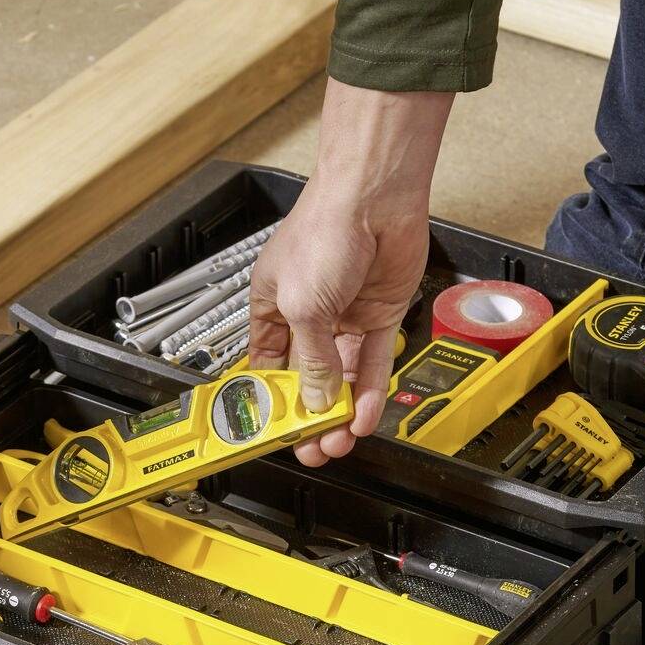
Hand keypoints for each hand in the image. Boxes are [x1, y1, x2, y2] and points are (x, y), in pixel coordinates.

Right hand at [246, 78, 452, 465]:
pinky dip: (368, 393)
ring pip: (341, 377)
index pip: (266, 367)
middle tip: (312, 448)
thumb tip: (314, 400)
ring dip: (340, 412)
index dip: (270, 402)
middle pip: (306, 379)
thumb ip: (311, 360)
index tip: (275, 433)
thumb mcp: (303, 307)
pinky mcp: (378, 316)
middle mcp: (307, 314)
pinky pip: (372, 365)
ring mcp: (344, 317)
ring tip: (338, 441)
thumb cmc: (325, 229)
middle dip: (309, 416)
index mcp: (270, 306)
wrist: (375, 196)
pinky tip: (362, 417)